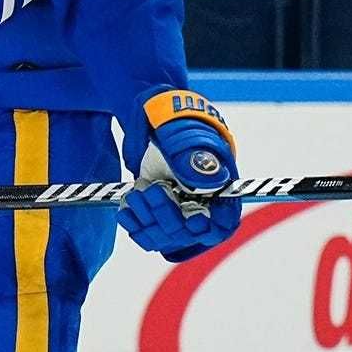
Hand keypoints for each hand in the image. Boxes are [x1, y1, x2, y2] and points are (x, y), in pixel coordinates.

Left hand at [117, 91, 241, 262]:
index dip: (214, 227)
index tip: (195, 221)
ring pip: (167, 235)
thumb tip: (206, 183)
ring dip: (150, 221)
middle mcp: (200, 202)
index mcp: (218, 184)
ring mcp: (177, 209)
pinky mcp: (156, 213)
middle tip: (152, 191)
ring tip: (136, 195)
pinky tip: (126, 210)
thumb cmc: (173, 121)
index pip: (225, 220)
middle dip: (169, 215)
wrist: (150, 116)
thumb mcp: (181, 134)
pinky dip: (136, 226)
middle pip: (190, 230)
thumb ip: (190, 158)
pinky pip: (148, 233)